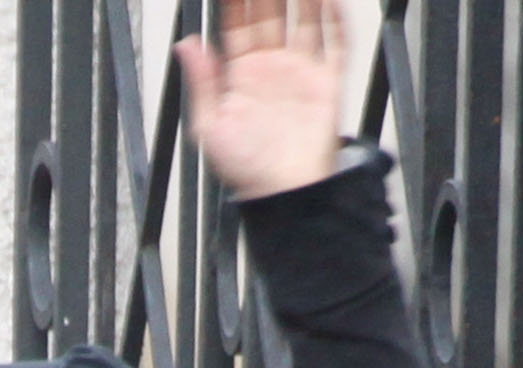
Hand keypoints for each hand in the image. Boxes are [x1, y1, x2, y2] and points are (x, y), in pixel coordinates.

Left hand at [179, 0, 345, 203]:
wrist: (285, 192)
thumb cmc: (246, 168)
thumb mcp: (210, 126)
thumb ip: (201, 82)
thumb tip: (186, 45)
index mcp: (242, 75)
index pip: (238, 26)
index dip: (235, 2)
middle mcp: (272, 67)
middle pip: (269, 15)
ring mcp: (301, 71)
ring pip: (303, 20)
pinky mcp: (328, 81)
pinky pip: (335, 42)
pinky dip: (334, 19)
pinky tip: (328, 0)